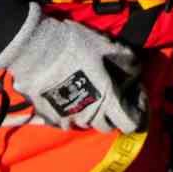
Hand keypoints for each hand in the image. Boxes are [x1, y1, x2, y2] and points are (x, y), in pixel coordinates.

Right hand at [0, 4, 147, 132]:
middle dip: (114, 113)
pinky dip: (73, 111)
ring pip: (87, 123)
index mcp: (106, 100)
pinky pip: (67, 120)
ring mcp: (68, 117)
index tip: (135, 96)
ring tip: (90, 91)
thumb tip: (136, 71)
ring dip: (93, 112)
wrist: (34, 48)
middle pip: (108, 126)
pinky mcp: (50, 116)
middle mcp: (89, 115)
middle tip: (111, 92)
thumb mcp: (105, 46)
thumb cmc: (73, 45)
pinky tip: (70, 93)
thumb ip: (126, 60)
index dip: (138, 112)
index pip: (131, 124)